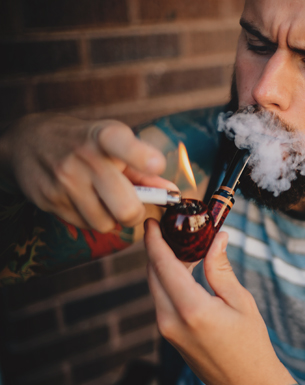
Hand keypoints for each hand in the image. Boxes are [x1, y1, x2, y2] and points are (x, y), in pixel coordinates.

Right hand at [0, 113, 176, 231]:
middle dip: (134, 213)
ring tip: (101, 198)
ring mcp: (63, 180)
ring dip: (110, 217)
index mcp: (105, 136)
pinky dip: (90, 218)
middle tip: (132, 205)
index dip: (142, 157)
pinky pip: (84, 225)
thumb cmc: (87, 144)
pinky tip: (82, 199)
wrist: (29, 141)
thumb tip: (172, 192)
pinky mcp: (48, 200)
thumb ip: (144, 170)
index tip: (156, 165)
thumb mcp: (116, 145)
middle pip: (125, 208)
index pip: (123, 144)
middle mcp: (84, 157)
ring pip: (105, 223)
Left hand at [143, 219, 294, 384]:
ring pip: (155, 287)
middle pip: (154, 274)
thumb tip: (216, 238)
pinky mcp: (169, 336)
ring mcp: (167, 330)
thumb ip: (220, 268)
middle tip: (170, 228)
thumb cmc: (251, 343)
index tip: (152, 221)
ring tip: (183, 246)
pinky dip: (168, 282)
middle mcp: (171, 320)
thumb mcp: (240, 301)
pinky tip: (186, 271)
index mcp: (191, 309)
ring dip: (164, 265)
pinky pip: (162, 300)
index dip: (154, 240)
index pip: (163, 265)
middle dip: (157, 249)